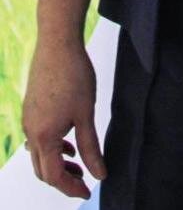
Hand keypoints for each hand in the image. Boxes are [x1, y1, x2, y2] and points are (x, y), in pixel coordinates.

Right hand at [22, 39, 106, 198]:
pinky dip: (53, 146)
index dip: (71, 188)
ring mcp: (29, 119)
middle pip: (43, 170)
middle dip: (64, 179)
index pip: (54, 176)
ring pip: (40, 154)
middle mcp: (31, 131)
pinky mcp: (32, 108)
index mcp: (44, 137)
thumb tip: (99, 174)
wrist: (57, 43)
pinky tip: (69, 142)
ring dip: (58, 163)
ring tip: (80, 163)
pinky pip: (39, 137)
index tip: (88, 192)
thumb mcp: (86, 114)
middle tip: (85, 180)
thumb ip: (91, 148)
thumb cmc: (74, 75)